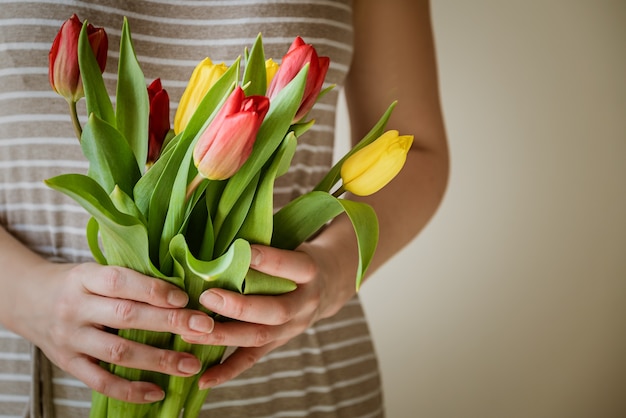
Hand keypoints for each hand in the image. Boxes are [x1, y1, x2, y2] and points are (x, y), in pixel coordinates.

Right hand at [7, 261, 215, 403]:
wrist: (29, 300)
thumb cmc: (76, 283)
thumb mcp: (95, 270)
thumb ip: (129, 279)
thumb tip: (180, 291)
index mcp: (84, 278)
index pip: (120, 282)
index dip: (153, 290)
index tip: (184, 298)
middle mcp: (75, 308)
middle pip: (126, 316)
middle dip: (169, 323)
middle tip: (204, 328)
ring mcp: (70, 338)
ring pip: (118, 352)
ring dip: (158, 360)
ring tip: (191, 365)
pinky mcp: (68, 364)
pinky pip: (100, 381)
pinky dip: (130, 390)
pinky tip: (158, 391)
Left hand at [180, 242, 357, 388]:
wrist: (331, 284)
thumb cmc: (300, 256)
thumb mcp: (295, 240)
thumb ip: (267, 237)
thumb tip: (224, 222)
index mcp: (310, 271)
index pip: (291, 266)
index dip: (269, 260)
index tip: (242, 250)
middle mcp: (304, 303)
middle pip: (274, 310)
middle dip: (239, 307)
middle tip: (207, 297)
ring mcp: (292, 327)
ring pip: (259, 337)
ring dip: (224, 336)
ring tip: (192, 332)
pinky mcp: (278, 342)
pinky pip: (252, 360)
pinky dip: (227, 371)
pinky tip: (203, 378)